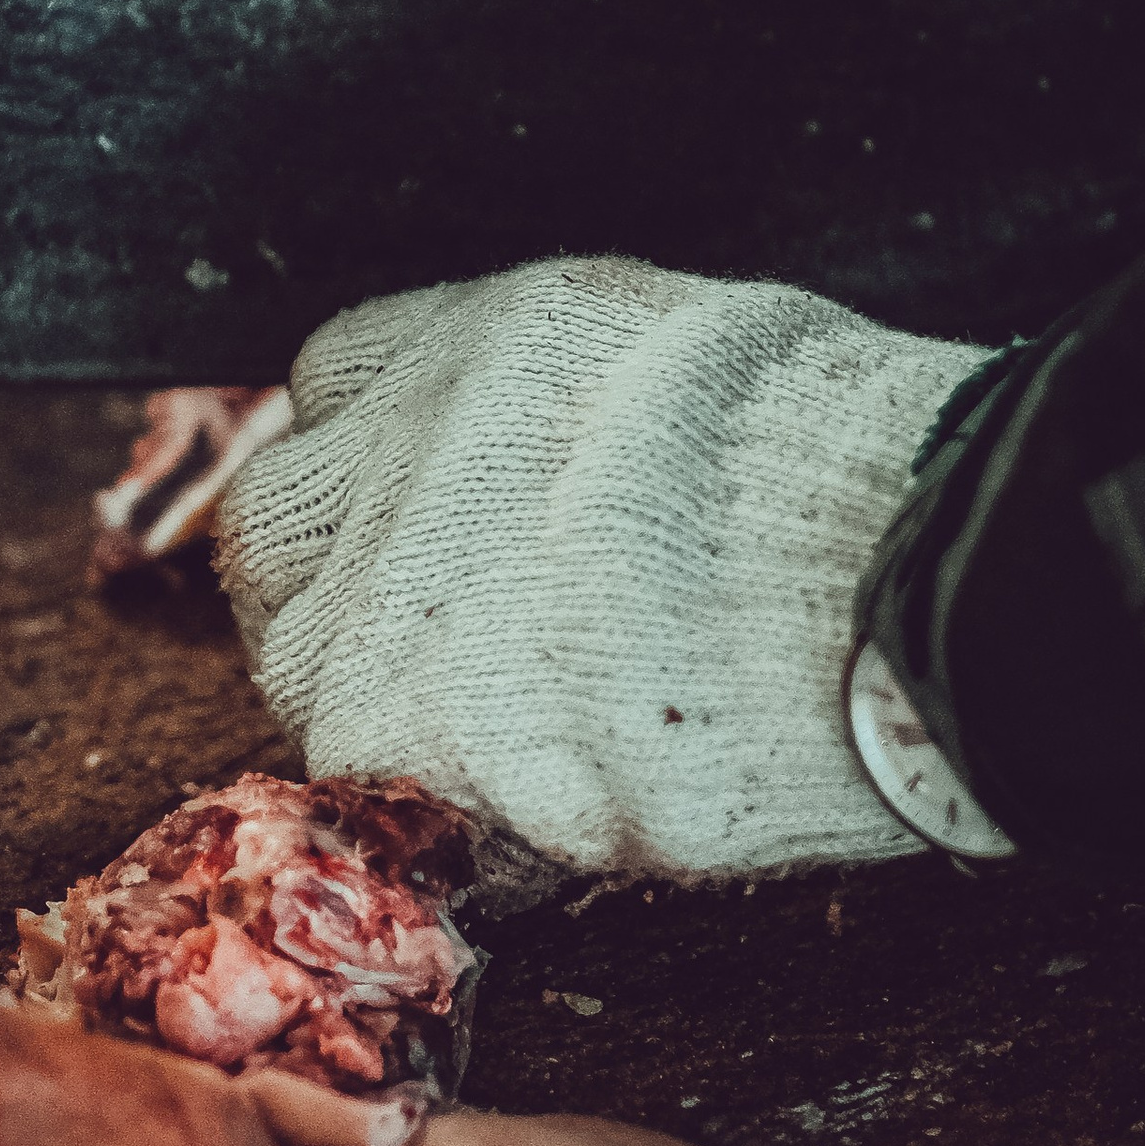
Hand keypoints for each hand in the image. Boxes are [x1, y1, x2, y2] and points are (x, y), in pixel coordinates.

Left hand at [216, 254, 991, 881]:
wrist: (871, 574)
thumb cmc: (847, 473)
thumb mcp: (713, 359)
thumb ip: (608, 407)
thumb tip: (612, 457)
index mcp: (488, 342)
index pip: (335, 381)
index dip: (372, 456)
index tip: (414, 510)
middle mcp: (409, 450)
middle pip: (273, 518)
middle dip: (323, 578)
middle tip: (418, 640)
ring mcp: (389, 589)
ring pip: (289, 653)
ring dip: (361, 695)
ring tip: (486, 735)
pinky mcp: (401, 724)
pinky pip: (358, 771)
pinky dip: (428, 797)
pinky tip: (526, 803)